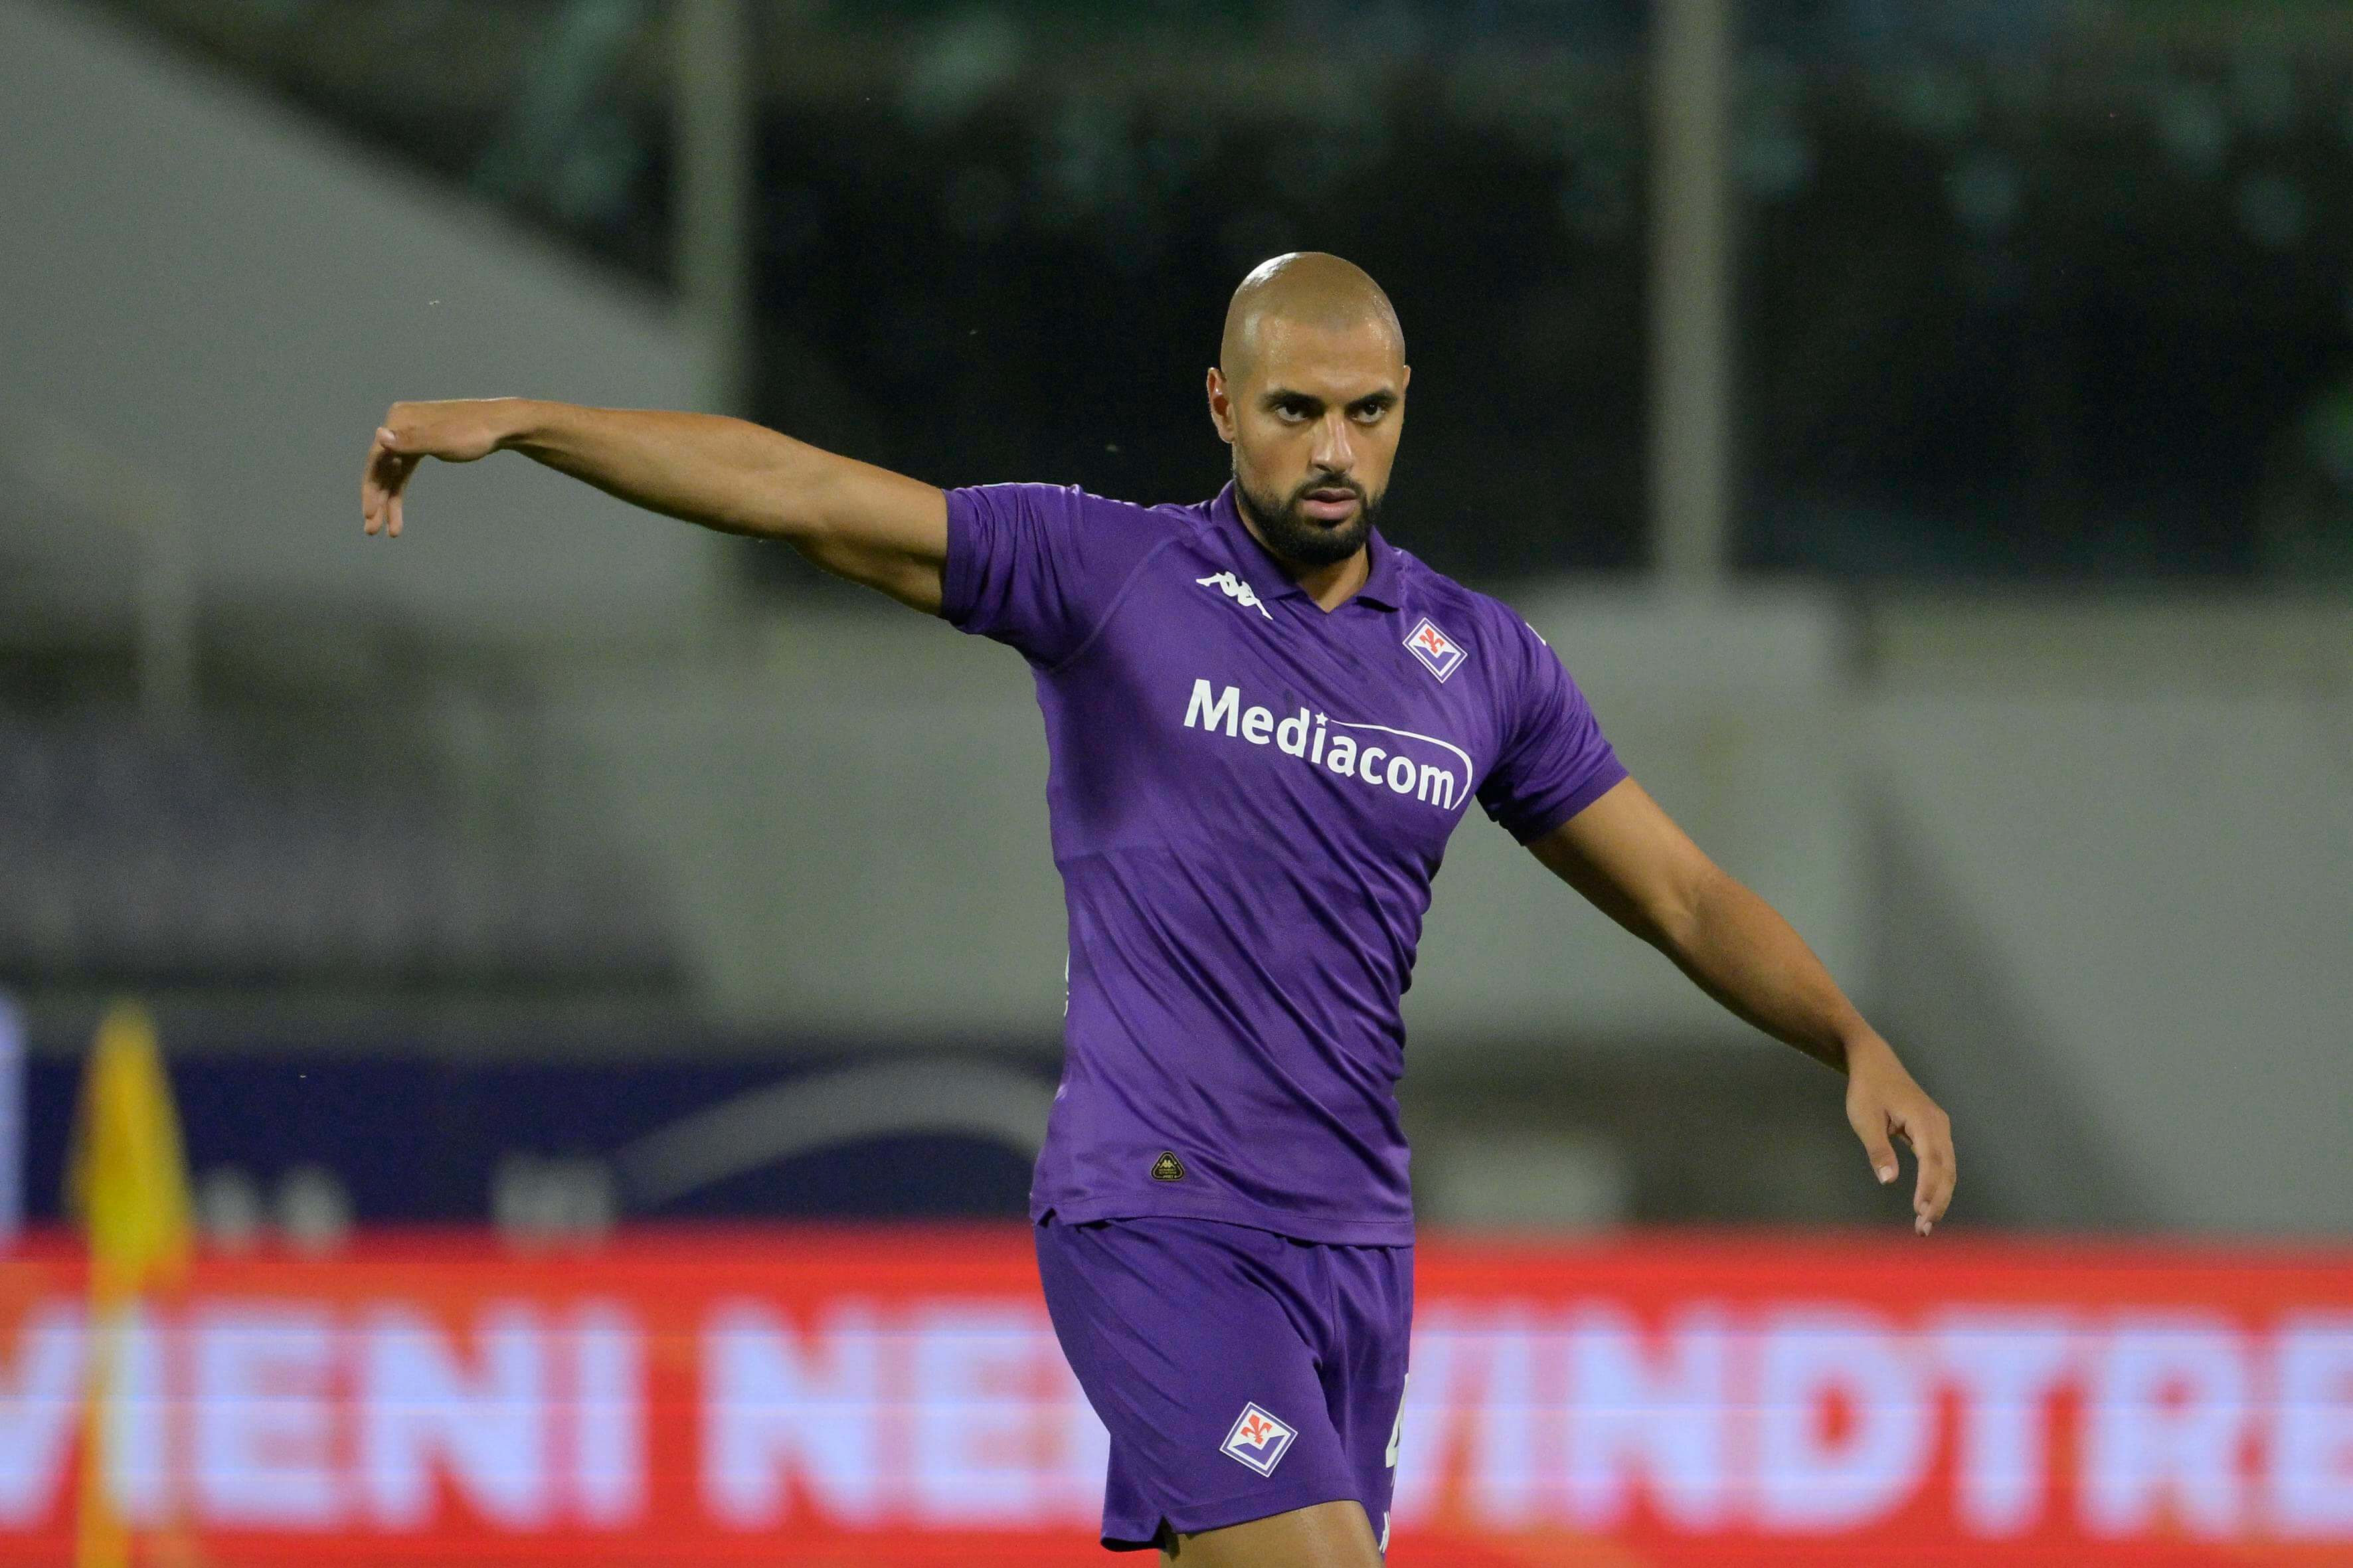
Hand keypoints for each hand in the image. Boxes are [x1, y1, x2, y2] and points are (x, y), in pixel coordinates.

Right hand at [361, 399, 524, 536]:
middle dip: (378, 501)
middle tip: (371, 530)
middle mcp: (400, 424)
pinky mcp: (423, 444)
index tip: (369, 515)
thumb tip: (379, 435)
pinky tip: (397, 511)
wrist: (502, 426)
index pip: (376, 458)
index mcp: (399, 419)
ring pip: (393, 473)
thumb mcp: (442, 440)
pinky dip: (401, 489)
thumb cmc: (474, 433)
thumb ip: (411, 441)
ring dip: (390, 501)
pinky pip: (405, 470)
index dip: (371, 489)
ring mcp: (411, 435)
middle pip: (382, 468)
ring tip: (390, 530)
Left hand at [1842, 1035, 1954, 1234]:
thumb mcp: (1865, 1119)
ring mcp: (1939, 1128)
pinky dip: (1937, 1183)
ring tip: (1925, 1222)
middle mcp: (1939, 1125)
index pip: (1932, 1160)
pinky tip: (1927, 1201)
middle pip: (1947, 1169)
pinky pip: (1941, 1162)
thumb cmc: (1867, 1089)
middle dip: (1938, 1200)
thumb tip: (1889, 1181)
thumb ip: (1878, 1150)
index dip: (1928, 1188)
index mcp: (1924, 1120)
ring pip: (1947, 1168)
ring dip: (1939, 1196)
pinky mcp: (1934, 1132)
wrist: (1873, 1062)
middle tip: (1923, 1229)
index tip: (1919, 1211)